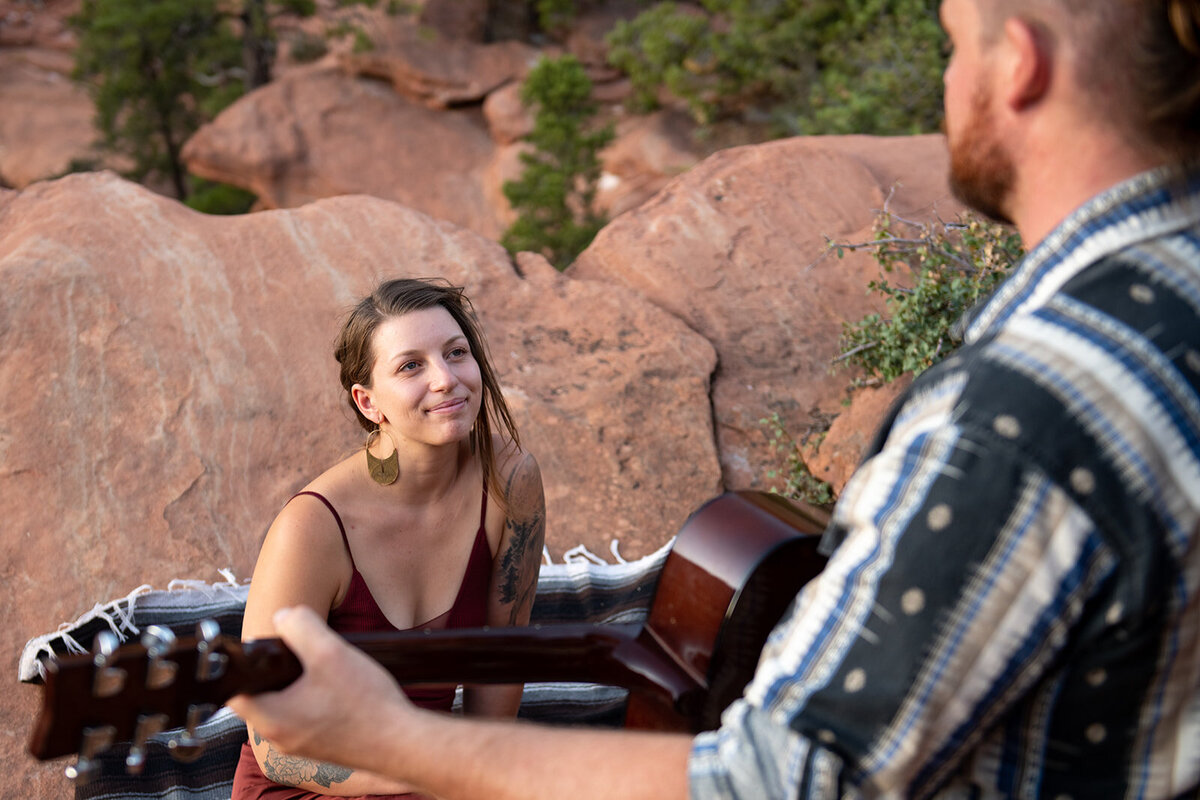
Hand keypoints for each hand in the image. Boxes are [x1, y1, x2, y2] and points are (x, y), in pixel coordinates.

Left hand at [226, 606, 415, 768]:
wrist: (401, 742)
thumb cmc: (365, 703)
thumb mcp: (329, 651)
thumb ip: (299, 625)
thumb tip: (282, 616)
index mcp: (271, 718)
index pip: (235, 688)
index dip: (248, 662)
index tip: (269, 647)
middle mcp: (278, 737)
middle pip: (262, 693)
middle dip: (281, 670)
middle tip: (307, 653)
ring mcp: (298, 745)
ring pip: (285, 705)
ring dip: (300, 684)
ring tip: (327, 670)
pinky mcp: (318, 747)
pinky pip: (304, 717)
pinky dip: (315, 700)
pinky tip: (340, 689)